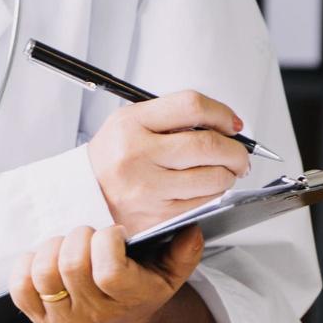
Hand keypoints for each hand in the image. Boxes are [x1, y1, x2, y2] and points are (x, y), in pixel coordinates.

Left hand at [9, 225, 212, 322]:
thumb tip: (190, 230)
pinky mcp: (38, 317)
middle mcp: (93, 314)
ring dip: (52, 247)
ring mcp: (63, 319)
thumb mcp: (170, 274)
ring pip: (43, 273)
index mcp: (128, 300)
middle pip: (71, 266)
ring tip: (68, 245)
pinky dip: (27, 264)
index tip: (113, 234)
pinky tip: (46, 259)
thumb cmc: (141, 289)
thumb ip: (183, 253)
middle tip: (89, 235)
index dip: (106, 243)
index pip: (108, 272)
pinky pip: (20, 287)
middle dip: (79, 237)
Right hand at [86, 90, 250, 231]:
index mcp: (131, 124)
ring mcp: (147, 188)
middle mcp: (137, 155)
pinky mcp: (157, 215)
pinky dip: (214, 195)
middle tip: (239, 153)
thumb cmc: (112, 156)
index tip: (231, 124)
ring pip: (213, 177)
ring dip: (228, 174)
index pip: (191, 106)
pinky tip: (207, 189)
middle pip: (208, 144)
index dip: (221, 113)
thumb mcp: (130, 122)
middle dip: (236, 150)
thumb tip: (224, 124)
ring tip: (224, 171)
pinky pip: (204, 202)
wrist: (83, 193)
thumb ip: (172, 116)